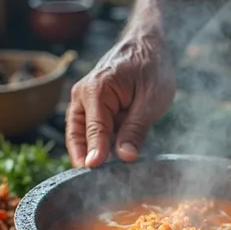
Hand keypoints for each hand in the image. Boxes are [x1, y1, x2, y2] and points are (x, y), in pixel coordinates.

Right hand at [66, 32, 174, 166]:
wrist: (149, 43)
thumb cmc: (152, 66)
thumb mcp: (151, 100)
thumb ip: (136, 129)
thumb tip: (125, 157)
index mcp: (96, 90)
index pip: (94, 130)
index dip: (95, 154)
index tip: (94, 171)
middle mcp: (83, 95)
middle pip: (78, 135)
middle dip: (85, 159)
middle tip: (91, 186)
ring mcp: (84, 100)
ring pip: (81, 135)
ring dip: (90, 154)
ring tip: (100, 179)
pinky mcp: (92, 106)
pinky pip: (91, 130)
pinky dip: (97, 145)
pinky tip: (109, 162)